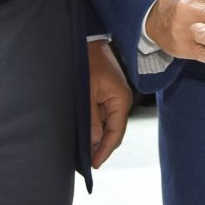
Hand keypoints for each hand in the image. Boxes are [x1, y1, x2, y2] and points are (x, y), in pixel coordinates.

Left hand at [87, 41, 130, 167]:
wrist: (86, 40)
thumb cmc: (87, 63)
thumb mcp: (87, 93)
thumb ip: (91, 119)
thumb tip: (94, 141)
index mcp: (121, 99)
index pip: (116, 132)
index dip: (105, 150)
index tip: (93, 165)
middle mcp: (121, 100)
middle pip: (113, 131)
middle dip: (101, 146)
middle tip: (86, 162)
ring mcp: (114, 96)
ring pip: (107, 124)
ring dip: (97, 137)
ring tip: (83, 151)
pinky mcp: (106, 93)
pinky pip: (103, 115)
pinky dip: (95, 125)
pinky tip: (85, 133)